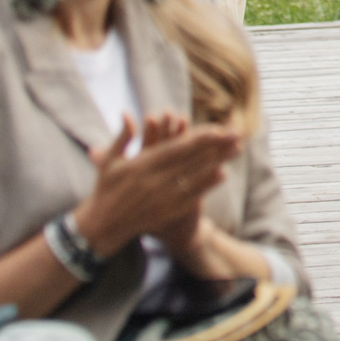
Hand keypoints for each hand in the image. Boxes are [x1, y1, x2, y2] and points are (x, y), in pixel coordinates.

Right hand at [75, 112, 244, 257]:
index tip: (219, 129)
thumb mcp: (109, 161)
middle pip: (193, 160)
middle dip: (217, 146)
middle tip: (238, 134)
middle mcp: (155, 181)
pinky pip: (191, 196)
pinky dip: (207, 185)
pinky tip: (223, 174)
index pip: (178, 148)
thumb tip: (128, 113)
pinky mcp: (166, 212)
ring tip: (237, 149)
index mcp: (143, 165)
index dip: (200, 138)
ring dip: (218, 162)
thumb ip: (122, 137)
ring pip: (196, 176)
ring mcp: (162, 197)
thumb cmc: (105, 189)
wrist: (101, 227)